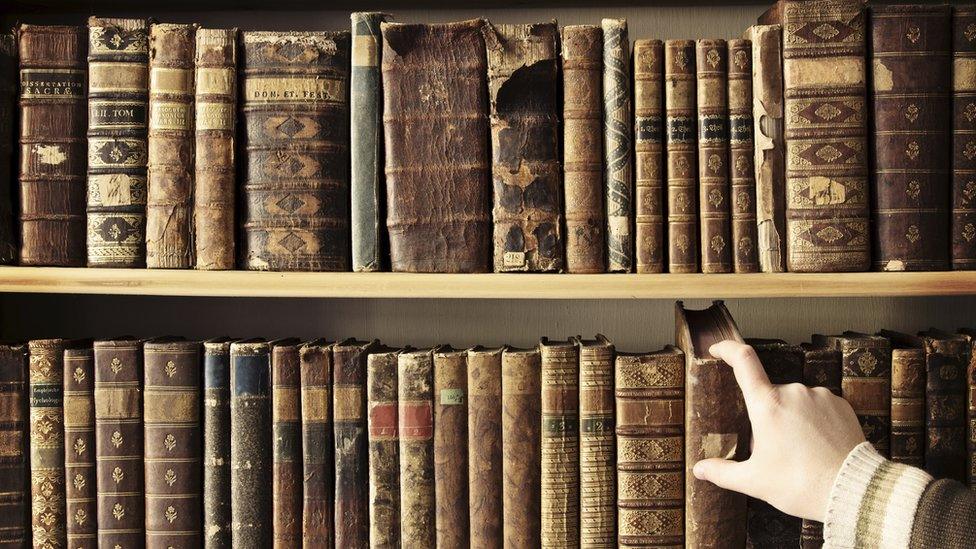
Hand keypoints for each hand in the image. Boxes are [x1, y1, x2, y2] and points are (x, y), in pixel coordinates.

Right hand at [692, 340, 865, 521]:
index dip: (727, 349)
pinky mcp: (841, 405)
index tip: (717, 350)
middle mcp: (793, 391)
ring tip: (800, 455)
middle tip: (773, 451)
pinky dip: (813, 422)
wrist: (853, 491)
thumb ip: (723, 472)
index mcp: (767, 404)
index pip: (742, 360)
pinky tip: (817, 448)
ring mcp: (820, 396)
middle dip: (766, 417)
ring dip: (791, 420)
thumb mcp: (755, 481)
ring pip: (794, 402)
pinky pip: (818, 407)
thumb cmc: (801, 484)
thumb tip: (700, 470)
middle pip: (769, 396)